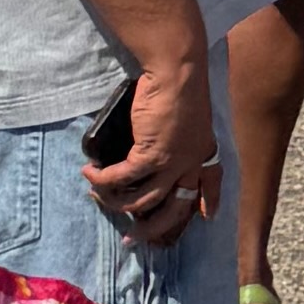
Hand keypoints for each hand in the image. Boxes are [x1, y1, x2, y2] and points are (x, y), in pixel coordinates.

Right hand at [82, 36, 220, 244]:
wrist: (177, 67)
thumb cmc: (179, 79)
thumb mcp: (188, 109)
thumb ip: (177, 130)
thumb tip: (153, 139)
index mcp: (204, 148)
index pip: (212, 181)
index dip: (209, 200)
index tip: (206, 215)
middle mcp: (192, 161)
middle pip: (175, 208)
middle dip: (153, 229)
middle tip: (133, 237)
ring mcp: (173, 162)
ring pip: (143, 201)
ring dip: (116, 203)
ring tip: (98, 194)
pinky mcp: (151, 155)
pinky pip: (123, 178)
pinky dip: (104, 180)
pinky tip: (91, 175)